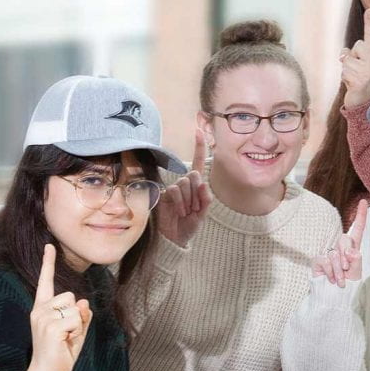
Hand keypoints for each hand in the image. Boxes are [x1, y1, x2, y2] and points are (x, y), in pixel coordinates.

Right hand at [26, 244, 91, 370]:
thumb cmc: (60, 352)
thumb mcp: (76, 330)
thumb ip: (81, 314)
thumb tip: (82, 301)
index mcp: (42, 308)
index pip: (45, 282)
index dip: (48, 263)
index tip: (49, 246)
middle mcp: (40, 310)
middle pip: (70, 296)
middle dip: (75, 313)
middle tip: (66, 333)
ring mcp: (43, 318)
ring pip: (75, 308)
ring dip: (77, 324)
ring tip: (65, 338)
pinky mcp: (51, 327)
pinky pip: (77, 320)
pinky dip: (77, 331)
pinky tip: (65, 342)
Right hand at [156, 130, 210, 246]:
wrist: (174, 239)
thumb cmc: (189, 227)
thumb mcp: (202, 215)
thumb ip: (205, 199)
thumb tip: (202, 183)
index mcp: (196, 187)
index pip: (199, 164)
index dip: (199, 148)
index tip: (198, 131)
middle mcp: (185, 184)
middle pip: (194, 176)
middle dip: (196, 194)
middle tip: (193, 209)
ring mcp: (174, 189)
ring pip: (184, 183)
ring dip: (188, 201)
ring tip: (185, 212)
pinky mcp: (164, 194)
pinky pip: (175, 190)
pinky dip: (180, 202)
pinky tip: (178, 212)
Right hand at [312, 199, 367, 286]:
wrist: (334, 297)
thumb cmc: (348, 284)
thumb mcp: (356, 273)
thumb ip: (356, 261)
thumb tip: (352, 251)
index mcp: (353, 248)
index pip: (357, 228)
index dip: (360, 215)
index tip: (363, 201)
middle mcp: (340, 247)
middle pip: (344, 239)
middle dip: (347, 256)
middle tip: (347, 269)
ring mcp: (328, 252)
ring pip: (335, 254)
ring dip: (340, 270)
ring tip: (340, 280)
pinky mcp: (318, 260)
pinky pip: (326, 261)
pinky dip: (331, 272)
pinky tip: (331, 279)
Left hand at [341, 9, 369, 108]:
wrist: (364, 101)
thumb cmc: (360, 80)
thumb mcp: (361, 65)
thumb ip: (354, 55)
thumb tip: (343, 54)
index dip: (369, 22)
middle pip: (356, 45)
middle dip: (351, 56)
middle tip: (356, 69)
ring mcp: (368, 69)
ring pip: (347, 58)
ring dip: (345, 68)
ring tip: (353, 77)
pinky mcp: (360, 78)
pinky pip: (344, 70)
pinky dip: (344, 77)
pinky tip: (351, 84)